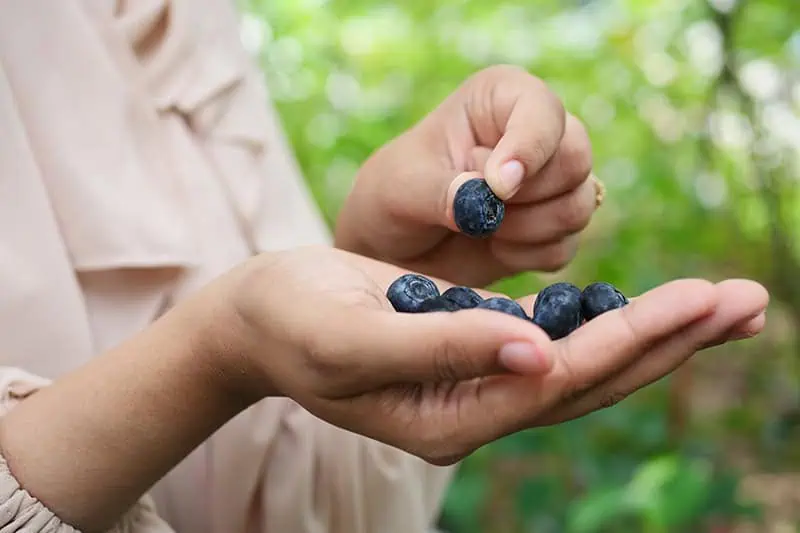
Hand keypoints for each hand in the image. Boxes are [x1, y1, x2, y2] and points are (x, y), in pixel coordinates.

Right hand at [218, 246, 767, 464]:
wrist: (259, 315)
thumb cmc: (292, 321)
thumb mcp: (354, 335)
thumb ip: (445, 344)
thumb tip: (540, 349)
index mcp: (446, 419)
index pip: (556, 384)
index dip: (627, 341)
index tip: (696, 303)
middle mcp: (474, 409)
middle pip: (591, 381)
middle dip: (670, 340)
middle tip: (749, 303)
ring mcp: (478, 381)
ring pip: (584, 362)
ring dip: (654, 330)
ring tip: (724, 304)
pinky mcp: (477, 346)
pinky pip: (557, 340)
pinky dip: (609, 319)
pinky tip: (653, 306)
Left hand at [336, 64, 597, 286]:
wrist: (393, 248)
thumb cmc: (392, 197)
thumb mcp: (402, 187)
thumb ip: (442, 191)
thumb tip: (485, 204)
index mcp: (501, 98)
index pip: (543, 111)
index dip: (529, 149)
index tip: (499, 186)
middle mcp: (536, 133)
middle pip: (575, 159)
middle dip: (527, 196)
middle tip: (478, 209)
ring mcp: (551, 182)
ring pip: (577, 206)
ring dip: (524, 230)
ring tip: (477, 227)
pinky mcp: (554, 227)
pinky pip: (564, 247)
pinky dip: (526, 256)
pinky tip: (492, 247)